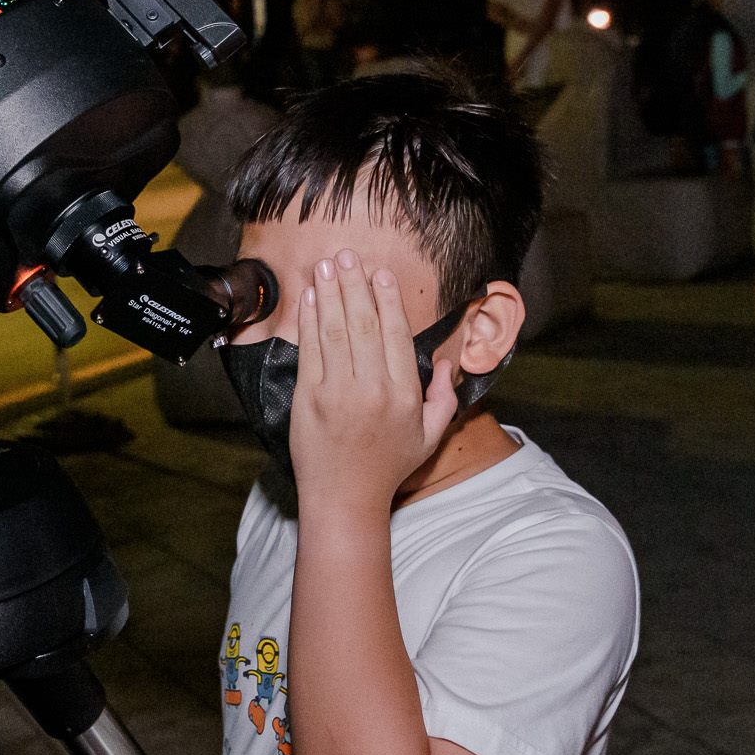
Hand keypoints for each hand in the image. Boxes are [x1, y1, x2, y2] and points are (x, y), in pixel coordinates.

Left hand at [291, 250, 456, 512]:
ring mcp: (338, 392)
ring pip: (334, 331)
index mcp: (404, 395)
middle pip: (364, 324)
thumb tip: (446, 364)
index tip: (381, 273)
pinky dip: (309, 321)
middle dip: (354, 285)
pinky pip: (310, 350)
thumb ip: (443, 399)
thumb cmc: (388, 468)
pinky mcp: (309, 399)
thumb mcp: (429, 438)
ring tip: (325, 265)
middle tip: (348, 255)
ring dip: (329, 294)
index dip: (388, 299)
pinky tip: (309, 298)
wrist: (344, 499)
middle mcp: (372, 389)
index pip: (396, 335)